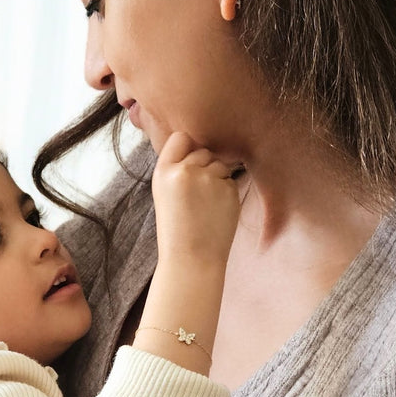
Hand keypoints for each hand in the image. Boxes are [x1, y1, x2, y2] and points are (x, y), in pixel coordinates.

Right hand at [151, 131, 241, 264]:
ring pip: (220, 164)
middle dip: (204, 167)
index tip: (189, 163)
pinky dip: (227, 193)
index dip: (188, 148)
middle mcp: (185, 171)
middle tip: (197, 196)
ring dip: (218, 179)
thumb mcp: (164, 193)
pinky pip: (231, 180)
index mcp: (163, 172)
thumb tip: (198, 147)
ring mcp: (208, 179)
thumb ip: (177, 169)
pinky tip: (216, 211)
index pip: (180, 138)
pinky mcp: (228, 189)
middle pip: (203, 151)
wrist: (191, 259)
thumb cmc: (176, 228)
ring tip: (206, 205)